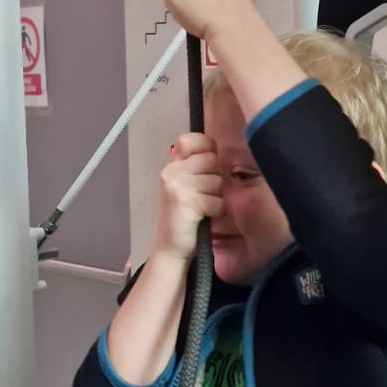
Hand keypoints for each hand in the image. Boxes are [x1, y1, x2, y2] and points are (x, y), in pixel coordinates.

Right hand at [154, 133, 221, 261]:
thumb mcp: (186, 184)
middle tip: (202, 194)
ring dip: (214, 197)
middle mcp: (171, 171)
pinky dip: (214, 211)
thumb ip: (196, 166)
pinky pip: (216, 200)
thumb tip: (215, 149)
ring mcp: (177, 186)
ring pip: (216, 181)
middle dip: (214, 178)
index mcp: (171, 165)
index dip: (206, 149)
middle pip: (211, 160)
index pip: (191, 139)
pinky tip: (201, 217)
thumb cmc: (184, 216)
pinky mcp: (186, 202)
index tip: (205, 166)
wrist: (170, 247)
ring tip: (200, 206)